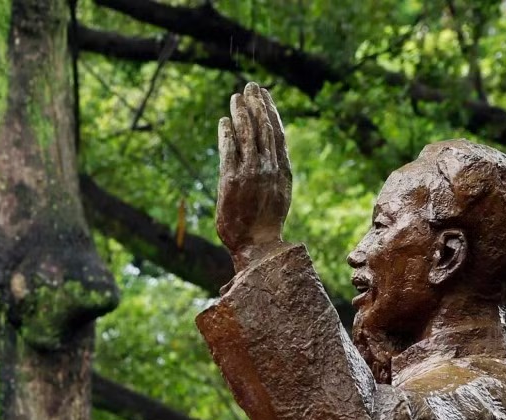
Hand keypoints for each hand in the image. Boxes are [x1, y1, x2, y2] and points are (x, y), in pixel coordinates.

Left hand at [216, 82, 291, 270]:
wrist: (258, 246)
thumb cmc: (265, 225)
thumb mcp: (278, 195)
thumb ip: (275, 174)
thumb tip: (273, 158)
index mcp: (282, 170)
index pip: (277, 133)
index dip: (270, 112)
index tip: (264, 96)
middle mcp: (269, 168)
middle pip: (263, 128)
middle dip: (257, 104)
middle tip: (250, 86)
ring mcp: (251, 173)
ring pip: (248, 135)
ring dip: (241, 113)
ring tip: (236, 97)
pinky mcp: (231, 181)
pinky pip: (229, 151)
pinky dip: (227, 134)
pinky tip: (223, 122)